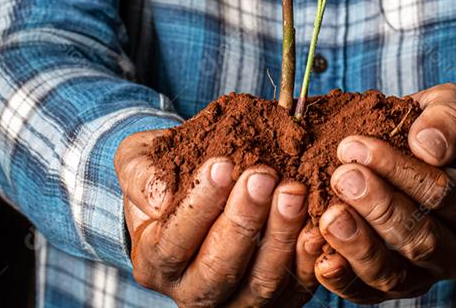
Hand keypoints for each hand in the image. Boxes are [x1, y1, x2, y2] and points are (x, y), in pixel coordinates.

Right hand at [115, 130, 317, 307]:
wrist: (196, 186)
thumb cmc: (166, 172)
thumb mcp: (139, 163)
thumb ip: (142, 176)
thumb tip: (162, 197)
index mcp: (154, 261)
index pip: (174, 242)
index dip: (200, 205)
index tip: (222, 164)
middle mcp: (191, 292)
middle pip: (218, 269)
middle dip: (243, 221)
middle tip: (263, 176)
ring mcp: (234, 302)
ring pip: (259, 285)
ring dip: (280, 236)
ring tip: (292, 191)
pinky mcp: (275, 301)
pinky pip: (294, 290)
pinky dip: (308, 259)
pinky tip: (316, 223)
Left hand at [312, 83, 455, 302]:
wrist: (423, 161)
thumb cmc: (434, 133)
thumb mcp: (451, 108)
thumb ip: (449, 118)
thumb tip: (428, 146)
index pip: (440, 193)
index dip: (397, 170)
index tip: (355, 145)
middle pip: (420, 238)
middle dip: (378, 207)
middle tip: (343, 177)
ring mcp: (423, 276)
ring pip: (392, 272)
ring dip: (358, 245)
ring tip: (329, 216)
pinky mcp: (388, 289)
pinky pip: (365, 293)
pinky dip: (342, 279)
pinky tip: (320, 255)